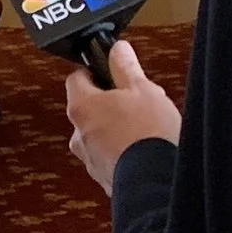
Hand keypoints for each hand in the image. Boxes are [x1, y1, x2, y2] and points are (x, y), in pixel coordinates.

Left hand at [66, 41, 181, 191]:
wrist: (156, 182)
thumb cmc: (148, 134)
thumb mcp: (143, 90)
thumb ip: (125, 67)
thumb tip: (117, 49)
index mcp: (82, 107)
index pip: (75, 78)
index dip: (94, 72)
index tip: (111, 71)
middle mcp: (78, 134)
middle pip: (87, 108)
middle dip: (109, 102)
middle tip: (135, 101)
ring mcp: (89, 158)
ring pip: (98, 134)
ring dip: (115, 128)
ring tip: (144, 128)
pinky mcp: (102, 178)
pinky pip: (108, 156)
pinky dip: (121, 151)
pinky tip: (143, 149)